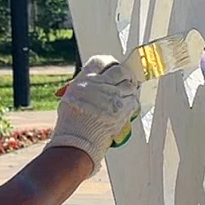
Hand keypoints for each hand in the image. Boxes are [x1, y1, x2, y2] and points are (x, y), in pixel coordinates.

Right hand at [45, 56, 138, 173]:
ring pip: (129, 85)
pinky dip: (132, 103)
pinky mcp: (123, 109)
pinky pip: (134, 100)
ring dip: (130, 89)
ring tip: (126, 95)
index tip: (112, 66)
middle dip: (124, 74)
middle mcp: (99, 85)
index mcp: (84, 80)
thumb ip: (84, 87)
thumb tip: (95, 82)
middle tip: (126, 79)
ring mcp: (113, 96)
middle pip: (119, 70)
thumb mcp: (70, 98)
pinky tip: (128, 107)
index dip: (109, 62)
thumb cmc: (71, 125)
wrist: (76, 142)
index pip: (100, 61)